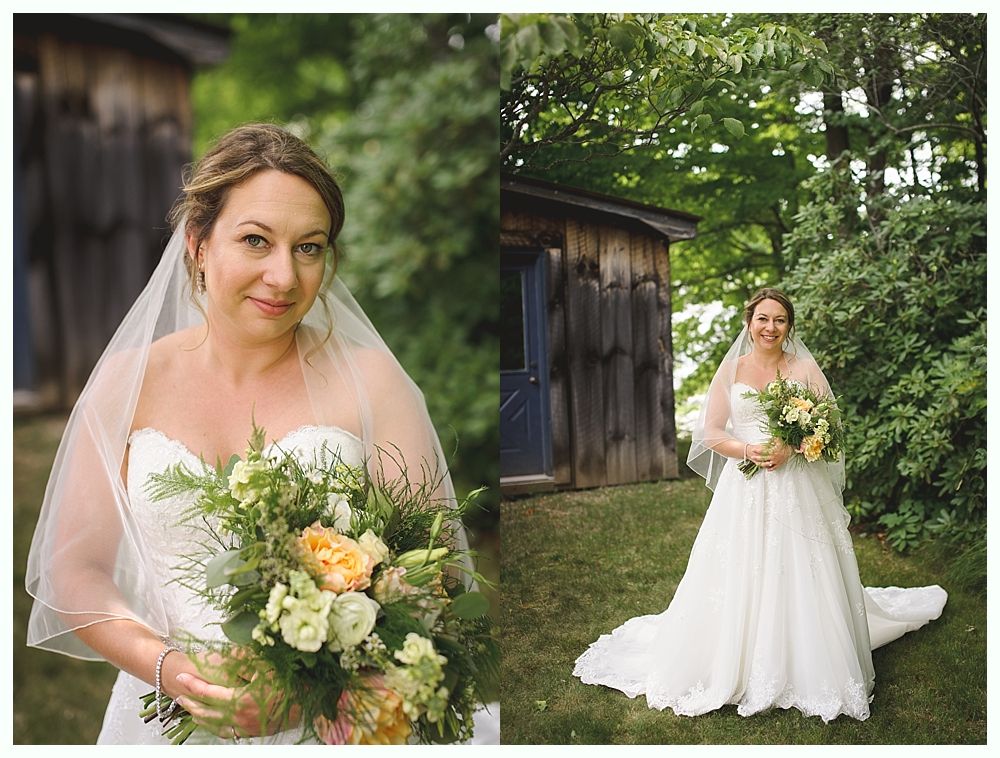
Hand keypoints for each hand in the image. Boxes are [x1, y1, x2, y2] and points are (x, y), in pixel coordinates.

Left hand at [168, 652, 299, 738]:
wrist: (309, 702)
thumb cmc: (289, 682)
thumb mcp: (265, 666)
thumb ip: (244, 661)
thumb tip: (227, 652)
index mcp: (240, 699)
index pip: (208, 692)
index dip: (192, 684)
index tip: (180, 678)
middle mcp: (239, 716)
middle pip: (206, 712)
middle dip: (190, 703)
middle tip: (179, 695)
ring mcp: (246, 727)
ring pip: (214, 725)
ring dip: (199, 717)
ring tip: (190, 710)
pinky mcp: (253, 732)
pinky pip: (227, 733)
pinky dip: (214, 727)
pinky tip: (212, 723)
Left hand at [747, 441, 790, 471]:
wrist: (792, 450)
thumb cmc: (785, 444)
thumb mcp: (779, 440)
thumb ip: (772, 438)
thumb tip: (768, 435)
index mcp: (773, 451)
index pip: (763, 451)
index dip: (757, 450)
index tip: (753, 450)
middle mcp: (773, 457)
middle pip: (763, 458)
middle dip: (757, 458)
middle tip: (752, 457)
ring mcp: (776, 461)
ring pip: (767, 464)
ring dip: (761, 464)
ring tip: (757, 464)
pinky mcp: (779, 464)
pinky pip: (774, 467)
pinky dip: (770, 468)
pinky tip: (767, 469)